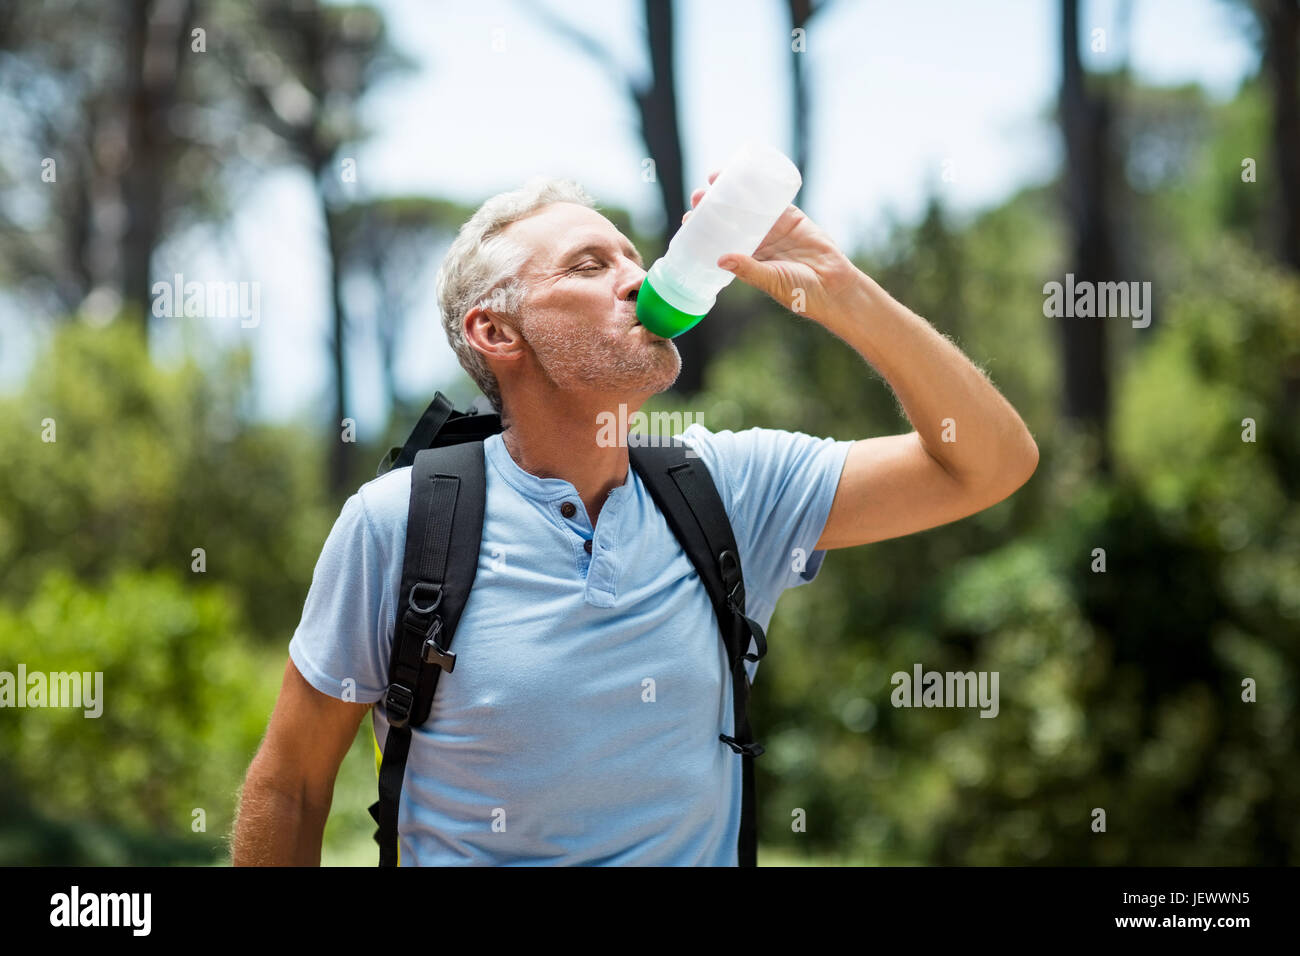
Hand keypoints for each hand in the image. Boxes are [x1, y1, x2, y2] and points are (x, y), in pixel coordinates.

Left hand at [683, 169, 858, 323]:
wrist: (835, 287)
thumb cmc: (800, 293)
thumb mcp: (770, 281)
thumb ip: (748, 269)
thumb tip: (720, 258)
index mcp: (748, 259)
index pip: (720, 240)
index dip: (705, 229)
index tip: (688, 220)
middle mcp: (758, 241)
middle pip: (730, 219)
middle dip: (713, 206)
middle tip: (698, 195)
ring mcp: (775, 228)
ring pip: (748, 205)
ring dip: (732, 191)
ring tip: (714, 178)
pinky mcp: (792, 217)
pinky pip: (773, 199)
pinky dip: (761, 186)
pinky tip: (745, 174)